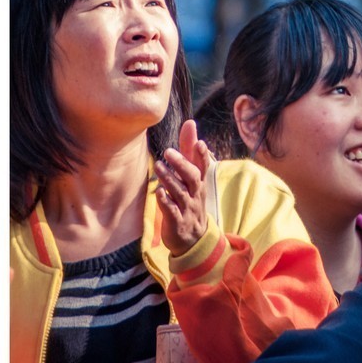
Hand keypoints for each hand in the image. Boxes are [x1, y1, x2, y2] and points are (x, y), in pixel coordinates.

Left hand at [156, 119, 212, 256]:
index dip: (202, 154)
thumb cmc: (189, 201)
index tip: (199, 142)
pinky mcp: (177, 221)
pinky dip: (166, 202)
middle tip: (167, 151)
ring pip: (180, 192)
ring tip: (158, 166)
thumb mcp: (191, 176)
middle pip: (193, 177)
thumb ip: (189, 150)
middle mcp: (195, 193)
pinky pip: (172, 211)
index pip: (203, 165)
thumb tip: (190, 123)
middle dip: (182, 164)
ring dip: (170, 179)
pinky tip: (159, 194)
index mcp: (199, 182)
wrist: (193, 238)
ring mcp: (187, 208)